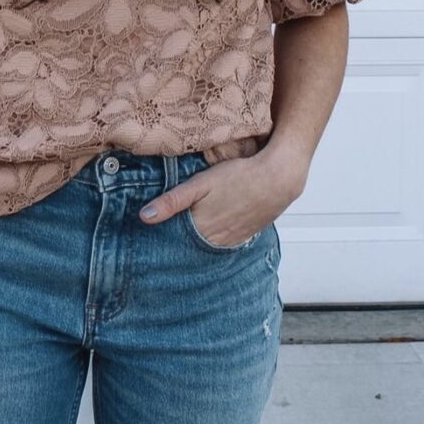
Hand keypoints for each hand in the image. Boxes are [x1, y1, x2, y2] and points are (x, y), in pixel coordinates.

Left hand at [138, 148, 304, 246]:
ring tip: (180, 237)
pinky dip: (211, 241)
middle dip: (175, 244)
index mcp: (202, 229)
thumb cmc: (238, 176)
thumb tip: (144, 216)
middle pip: (189, 248)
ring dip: (193, 244)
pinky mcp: (244, 236)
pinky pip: (222, 245)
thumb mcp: (200, 183)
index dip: (160, 241)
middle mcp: (216, 241)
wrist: (278, 178)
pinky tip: (206, 233)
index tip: (147, 241)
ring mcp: (232, 241)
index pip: (174, 243)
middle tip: (159, 240)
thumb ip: (172, 200)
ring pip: (206, 247)